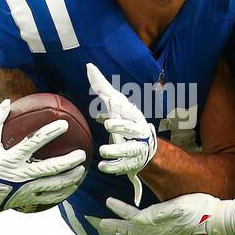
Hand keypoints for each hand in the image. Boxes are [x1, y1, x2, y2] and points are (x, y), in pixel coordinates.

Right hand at [0, 99, 86, 215]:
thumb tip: (7, 101)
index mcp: (11, 158)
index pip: (35, 142)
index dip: (51, 132)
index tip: (64, 124)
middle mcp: (21, 175)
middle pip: (51, 167)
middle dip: (69, 161)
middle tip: (82, 153)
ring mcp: (25, 190)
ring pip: (54, 185)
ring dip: (70, 178)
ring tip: (81, 171)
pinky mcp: (27, 200)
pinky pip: (50, 198)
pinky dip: (63, 192)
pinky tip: (72, 187)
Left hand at [86, 63, 156, 205]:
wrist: (145, 148)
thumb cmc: (125, 121)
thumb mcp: (115, 104)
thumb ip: (102, 87)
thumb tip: (89, 66)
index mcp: (135, 117)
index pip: (129, 111)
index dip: (122, 107)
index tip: (112, 101)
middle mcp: (139, 132)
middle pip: (132, 129)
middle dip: (121, 127)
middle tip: (108, 124)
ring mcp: (137, 149)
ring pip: (129, 151)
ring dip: (116, 151)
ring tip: (102, 151)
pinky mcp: (132, 164)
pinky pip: (123, 167)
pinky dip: (113, 167)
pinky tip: (102, 166)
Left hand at [101, 194, 227, 234]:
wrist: (222, 224)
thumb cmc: (203, 208)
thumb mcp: (180, 204)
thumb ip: (159, 212)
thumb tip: (139, 218)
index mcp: (160, 225)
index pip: (132, 217)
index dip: (119, 210)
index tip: (108, 202)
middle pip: (131, 232)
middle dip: (115, 226)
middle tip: (99, 222)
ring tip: (115, 233)